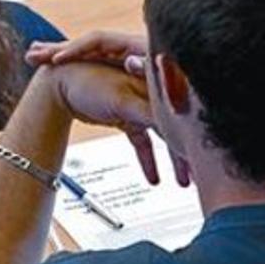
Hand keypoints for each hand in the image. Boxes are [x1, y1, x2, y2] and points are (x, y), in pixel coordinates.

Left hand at [35, 32, 190, 185]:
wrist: (56, 84)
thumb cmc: (85, 83)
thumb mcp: (122, 101)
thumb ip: (150, 113)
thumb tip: (176, 124)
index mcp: (154, 82)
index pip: (184, 110)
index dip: (196, 134)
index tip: (208, 157)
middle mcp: (151, 92)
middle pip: (178, 126)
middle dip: (190, 152)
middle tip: (202, 175)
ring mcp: (140, 106)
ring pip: (163, 137)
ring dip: (173, 160)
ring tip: (185, 181)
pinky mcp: (127, 117)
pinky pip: (143, 142)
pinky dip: (148, 159)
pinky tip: (154, 178)